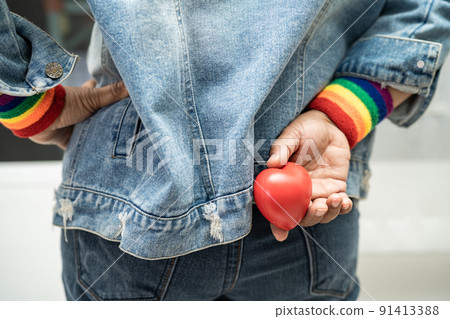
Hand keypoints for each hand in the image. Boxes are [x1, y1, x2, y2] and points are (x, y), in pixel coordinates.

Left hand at [29, 80, 128, 148]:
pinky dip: (88, 152)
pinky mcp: (67, 140)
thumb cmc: (63, 104)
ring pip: (90, 131)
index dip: (110, 94)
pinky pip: (80, 148)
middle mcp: (80, 111)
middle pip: (98, 114)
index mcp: (85, 98)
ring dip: (99, 135)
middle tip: (126, 124)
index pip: (100, 93)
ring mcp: (73, 126)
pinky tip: (100, 157)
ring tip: (118, 143)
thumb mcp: (91, 98)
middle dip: (109, 118)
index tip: (125, 97)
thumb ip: (112, 93)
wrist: (38, 119)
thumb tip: (133, 84)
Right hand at [267, 109, 352, 240]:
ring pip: (322, 215)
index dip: (277, 223)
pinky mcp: (336, 189)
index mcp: (284, 183)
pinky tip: (344, 200)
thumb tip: (272, 163)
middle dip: (311, 217)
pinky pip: (339, 206)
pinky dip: (343, 208)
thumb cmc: (306, 128)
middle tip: (319, 206)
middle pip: (302, 216)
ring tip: (335, 199)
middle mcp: (299, 192)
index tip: (281, 235)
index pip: (277, 207)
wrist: (331, 124)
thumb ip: (282, 148)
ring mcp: (318, 192)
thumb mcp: (292, 135)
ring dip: (329, 213)